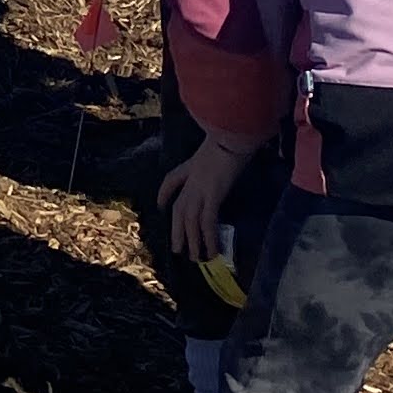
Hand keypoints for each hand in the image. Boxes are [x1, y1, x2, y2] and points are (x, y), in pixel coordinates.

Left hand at [161, 136, 258, 260]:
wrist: (232, 135)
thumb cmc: (231, 137)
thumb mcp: (219, 145)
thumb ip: (218, 153)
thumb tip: (229, 156)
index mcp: (192, 165)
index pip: (172, 179)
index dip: (165, 192)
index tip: (160, 204)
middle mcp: (192, 180)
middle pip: (179, 208)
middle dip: (177, 230)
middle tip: (177, 249)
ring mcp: (199, 189)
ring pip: (190, 220)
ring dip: (192, 241)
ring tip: (194, 258)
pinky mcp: (211, 196)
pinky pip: (207, 222)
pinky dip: (209, 238)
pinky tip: (211, 251)